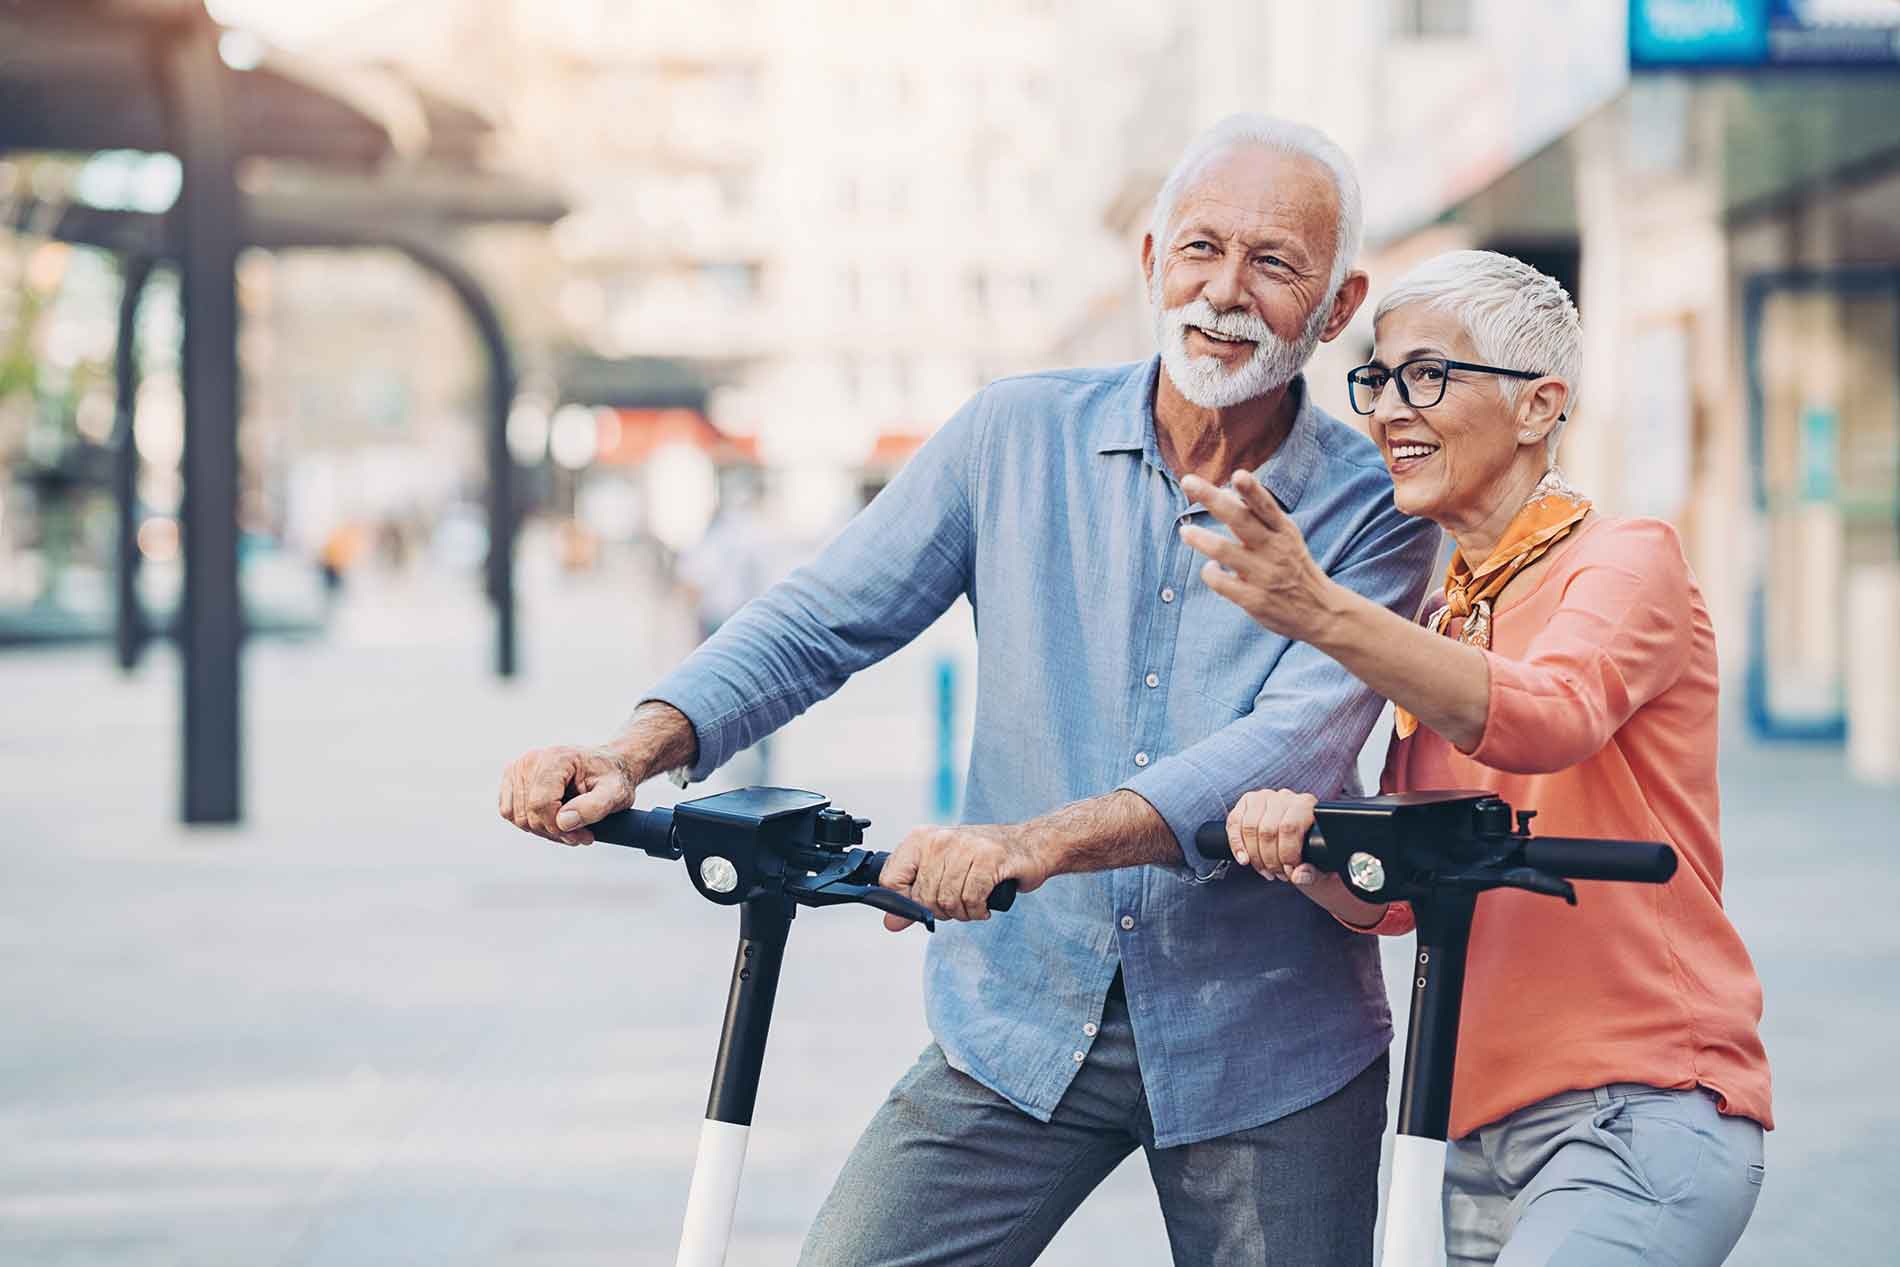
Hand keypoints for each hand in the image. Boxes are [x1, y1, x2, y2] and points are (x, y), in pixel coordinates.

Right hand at [498, 744, 641, 845]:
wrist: (606, 766)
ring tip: (569, 828)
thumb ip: (593, 807)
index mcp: (557, 759)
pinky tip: (554, 820)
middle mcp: (532, 760)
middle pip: (527, 813)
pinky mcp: (513, 778)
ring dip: (543, 830)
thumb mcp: (615, 793)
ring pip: (516, 816)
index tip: (583, 835)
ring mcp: (519, 768)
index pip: (540, 804)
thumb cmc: (611, 778)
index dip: (558, 828)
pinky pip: (509, 812)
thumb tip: (563, 821)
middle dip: (554, 831)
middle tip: (581, 835)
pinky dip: (530, 823)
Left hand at [877, 823, 1051, 931]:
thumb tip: (891, 922)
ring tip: (974, 903)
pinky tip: (985, 904)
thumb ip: (914, 898)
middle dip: (941, 911)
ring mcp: (965, 847)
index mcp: (921, 839)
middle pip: (922, 897)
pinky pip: (971, 900)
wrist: (1030, 845)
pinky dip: (978, 911)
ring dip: (963, 913)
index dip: (905, 902)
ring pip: (947, 901)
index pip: (891, 879)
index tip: (923, 904)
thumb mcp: (942, 873)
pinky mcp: (990, 858)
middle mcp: (940, 840)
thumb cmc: (983, 860)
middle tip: (959, 904)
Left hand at [1178, 470, 1333, 642]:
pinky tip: (1210, 568)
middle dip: (1212, 499)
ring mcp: (1264, 574)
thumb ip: (1259, 517)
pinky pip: (1221, 582)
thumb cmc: (1294, 567)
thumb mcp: (1287, 538)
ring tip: (1185, 531)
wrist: (1321, 612)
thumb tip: (1226, 492)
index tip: (1238, 474)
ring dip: (1200, 538)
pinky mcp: (1254, 599)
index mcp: (1284, 531)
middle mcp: (1274, 549)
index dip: (1252, 490)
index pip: (1266, 505)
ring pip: (1224, 551)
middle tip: (1188, 482)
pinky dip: (1210, 572)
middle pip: (1239, 520)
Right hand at [1227, 787, 1386, 927]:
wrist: (1303, 846)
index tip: (1289, 872)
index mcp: (1306, 805)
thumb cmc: (1313, 855)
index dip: (1286, 854)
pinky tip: (1244, 859)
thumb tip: (1299, 875)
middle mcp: (1285, 797)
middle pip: (1267, 829)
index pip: (1289, 827)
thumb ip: (1313, 873)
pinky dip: (1236, 844)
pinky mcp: (1247, 802)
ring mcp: (1264, 797)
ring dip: (1254, 855)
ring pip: (1249, 827)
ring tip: (1265, 869)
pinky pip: (1234, 822)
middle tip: (1277, 874)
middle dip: (1270, 859)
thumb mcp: (1320, 867)